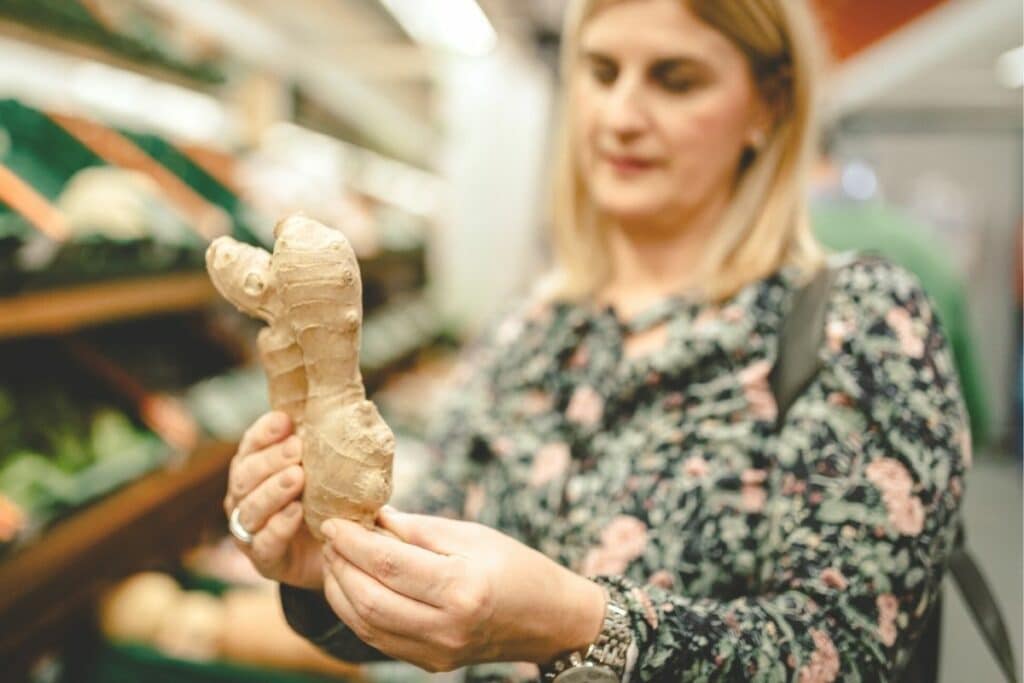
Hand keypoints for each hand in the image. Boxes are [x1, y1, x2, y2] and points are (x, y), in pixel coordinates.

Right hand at [224, 411, 322, 589]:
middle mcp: (244, 498)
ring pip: (250, 508)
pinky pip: (264, 543)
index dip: (264, 432)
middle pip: (245, 475)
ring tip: (298, 477)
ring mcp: (249, 530)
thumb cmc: (326, 502)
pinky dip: (279, 526)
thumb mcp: (326, 472)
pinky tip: (296, 512)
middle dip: (271, 460)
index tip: (285, 420)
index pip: (250, 446)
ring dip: (273, 491)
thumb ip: (324, 448)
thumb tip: (346, 414)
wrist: (333, 552)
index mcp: (254, 469)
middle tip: (297, 449)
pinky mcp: (263, 559)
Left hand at [319, 508, 605, 672]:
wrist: (549, 620)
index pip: (388, 564)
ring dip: (340, 590)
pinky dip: (355, 612)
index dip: (352, 542)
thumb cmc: (516, 567)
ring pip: (365, 624)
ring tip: (335, 559)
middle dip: (339, 565)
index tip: (332, 521)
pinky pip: (377, 639)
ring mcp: (437, 652)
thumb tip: (371, 517)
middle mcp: (447, 626)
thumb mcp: (473, 535)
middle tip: (330, 538)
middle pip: (368, 598)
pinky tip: (350, 586)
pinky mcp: (429, 663)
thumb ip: (418, 529)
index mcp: (462, 587)